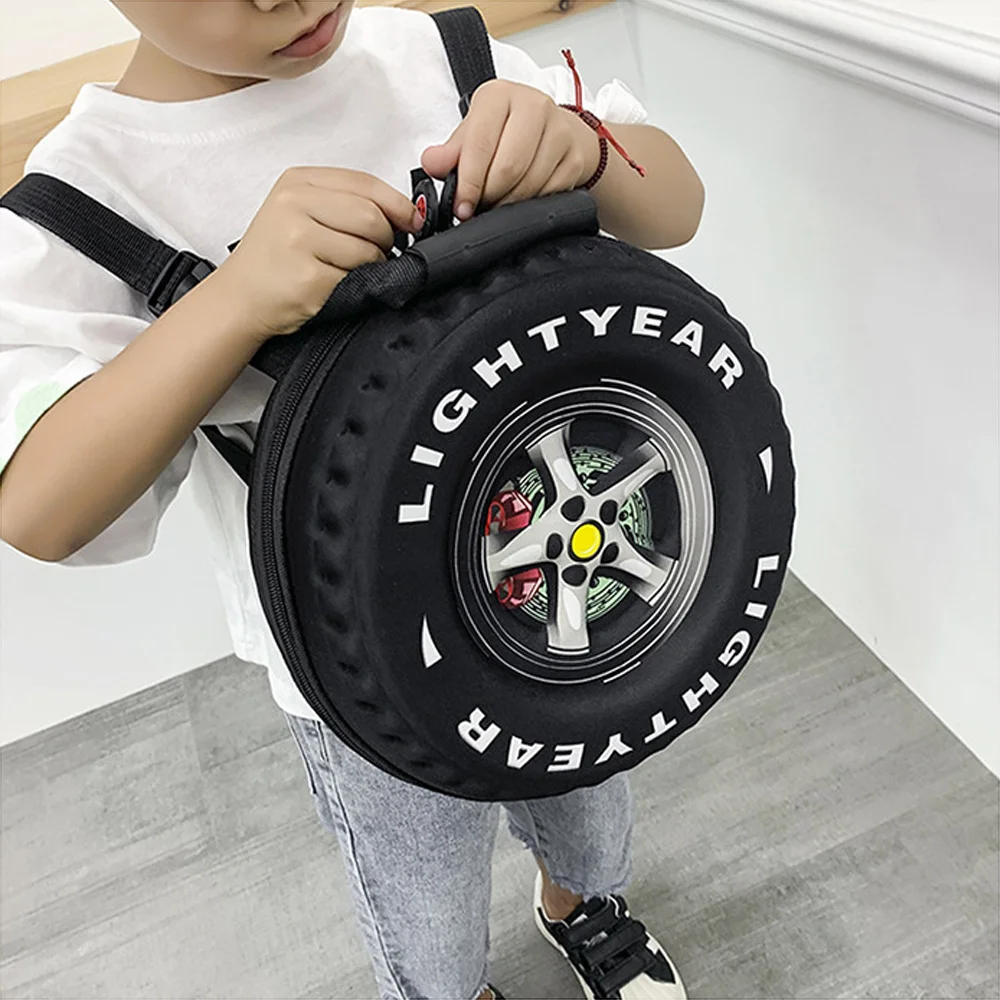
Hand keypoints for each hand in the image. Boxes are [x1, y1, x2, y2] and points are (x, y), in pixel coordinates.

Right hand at [210, 167, 422, 338]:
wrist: (239, 297)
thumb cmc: (274, 259)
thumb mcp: (301, 213)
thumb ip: (346, 204)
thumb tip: (406, 213)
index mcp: (298, 182)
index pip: (365, 183)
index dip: (397, 204)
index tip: (412, 220)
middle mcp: (294, 204)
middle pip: (372, 216)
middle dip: (386, 239)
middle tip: (379, 252)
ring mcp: (299, 240)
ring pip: (368, 249)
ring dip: (372, 265)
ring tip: (348, 269)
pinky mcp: (308, 276)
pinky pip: (356, 278)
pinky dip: (355, 285)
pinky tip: (334, 285)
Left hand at [421, 80, 600, 220]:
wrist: (553, 130)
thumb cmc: (507, 131)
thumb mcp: (473, 134)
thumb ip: (450, 152)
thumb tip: (432, 163)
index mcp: (500, 95)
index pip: (480, 145)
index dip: (468, 183)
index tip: (462, 207)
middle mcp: (534, 106)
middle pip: (508, 168)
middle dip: (489, 196)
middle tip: (480, 206)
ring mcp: (559, 132)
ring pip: (529, 185)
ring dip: (508, 205)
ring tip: (498, 203)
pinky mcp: (574, 159)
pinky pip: (548, 195)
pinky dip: (530, 205)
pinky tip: (520, 199)